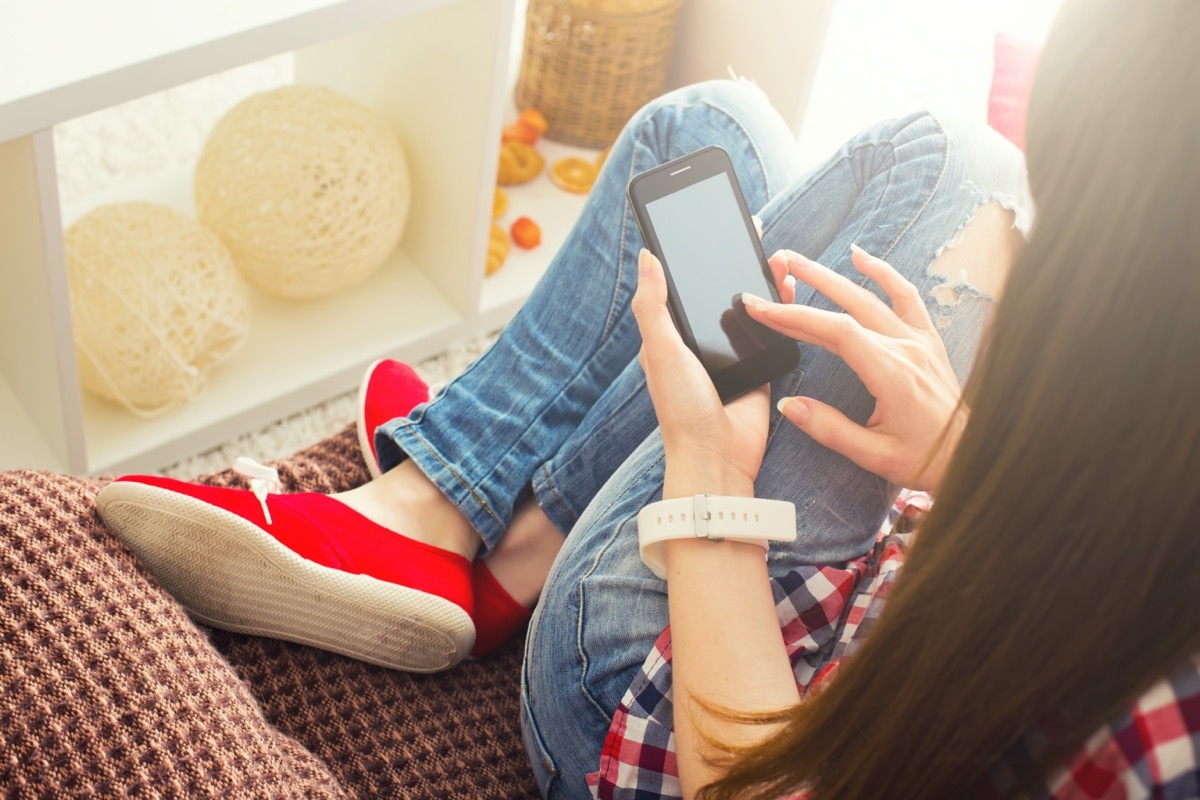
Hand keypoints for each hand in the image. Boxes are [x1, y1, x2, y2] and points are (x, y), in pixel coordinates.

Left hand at [631, 249, 768, 498]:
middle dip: (735, 260)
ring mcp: (730, 353)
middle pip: (718, 290)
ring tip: (776, 254)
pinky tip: (791, 288)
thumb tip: (646, 256)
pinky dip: (782, 309)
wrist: (718, 457)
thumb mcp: (661, 351)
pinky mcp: (758, 365)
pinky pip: (772, 330)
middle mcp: (698, 341)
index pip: (680, 284)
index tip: (709, 222)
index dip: (692, 253)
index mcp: (669, 336)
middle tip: (750, 230)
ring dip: (762, 281)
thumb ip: (654, 306)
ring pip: (748, 307)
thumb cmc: (682, 409)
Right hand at [745, 246, 964, 490]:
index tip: (763, 308)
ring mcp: (919, 341)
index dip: (796, 317)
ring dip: (835, 275)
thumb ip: (830, 429)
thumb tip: (790, 405)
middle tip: (776, 266)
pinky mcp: (927, 341)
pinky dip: (884, 274)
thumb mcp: (874, 456)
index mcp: (892, 375)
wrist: (969, 456)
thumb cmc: (926, 460)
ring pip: (872, 297)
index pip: (836, 333)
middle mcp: (906, 349)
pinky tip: (862, 258)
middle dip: (809, 282)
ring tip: (802, 261)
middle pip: (850, 304)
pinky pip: (906, 297)